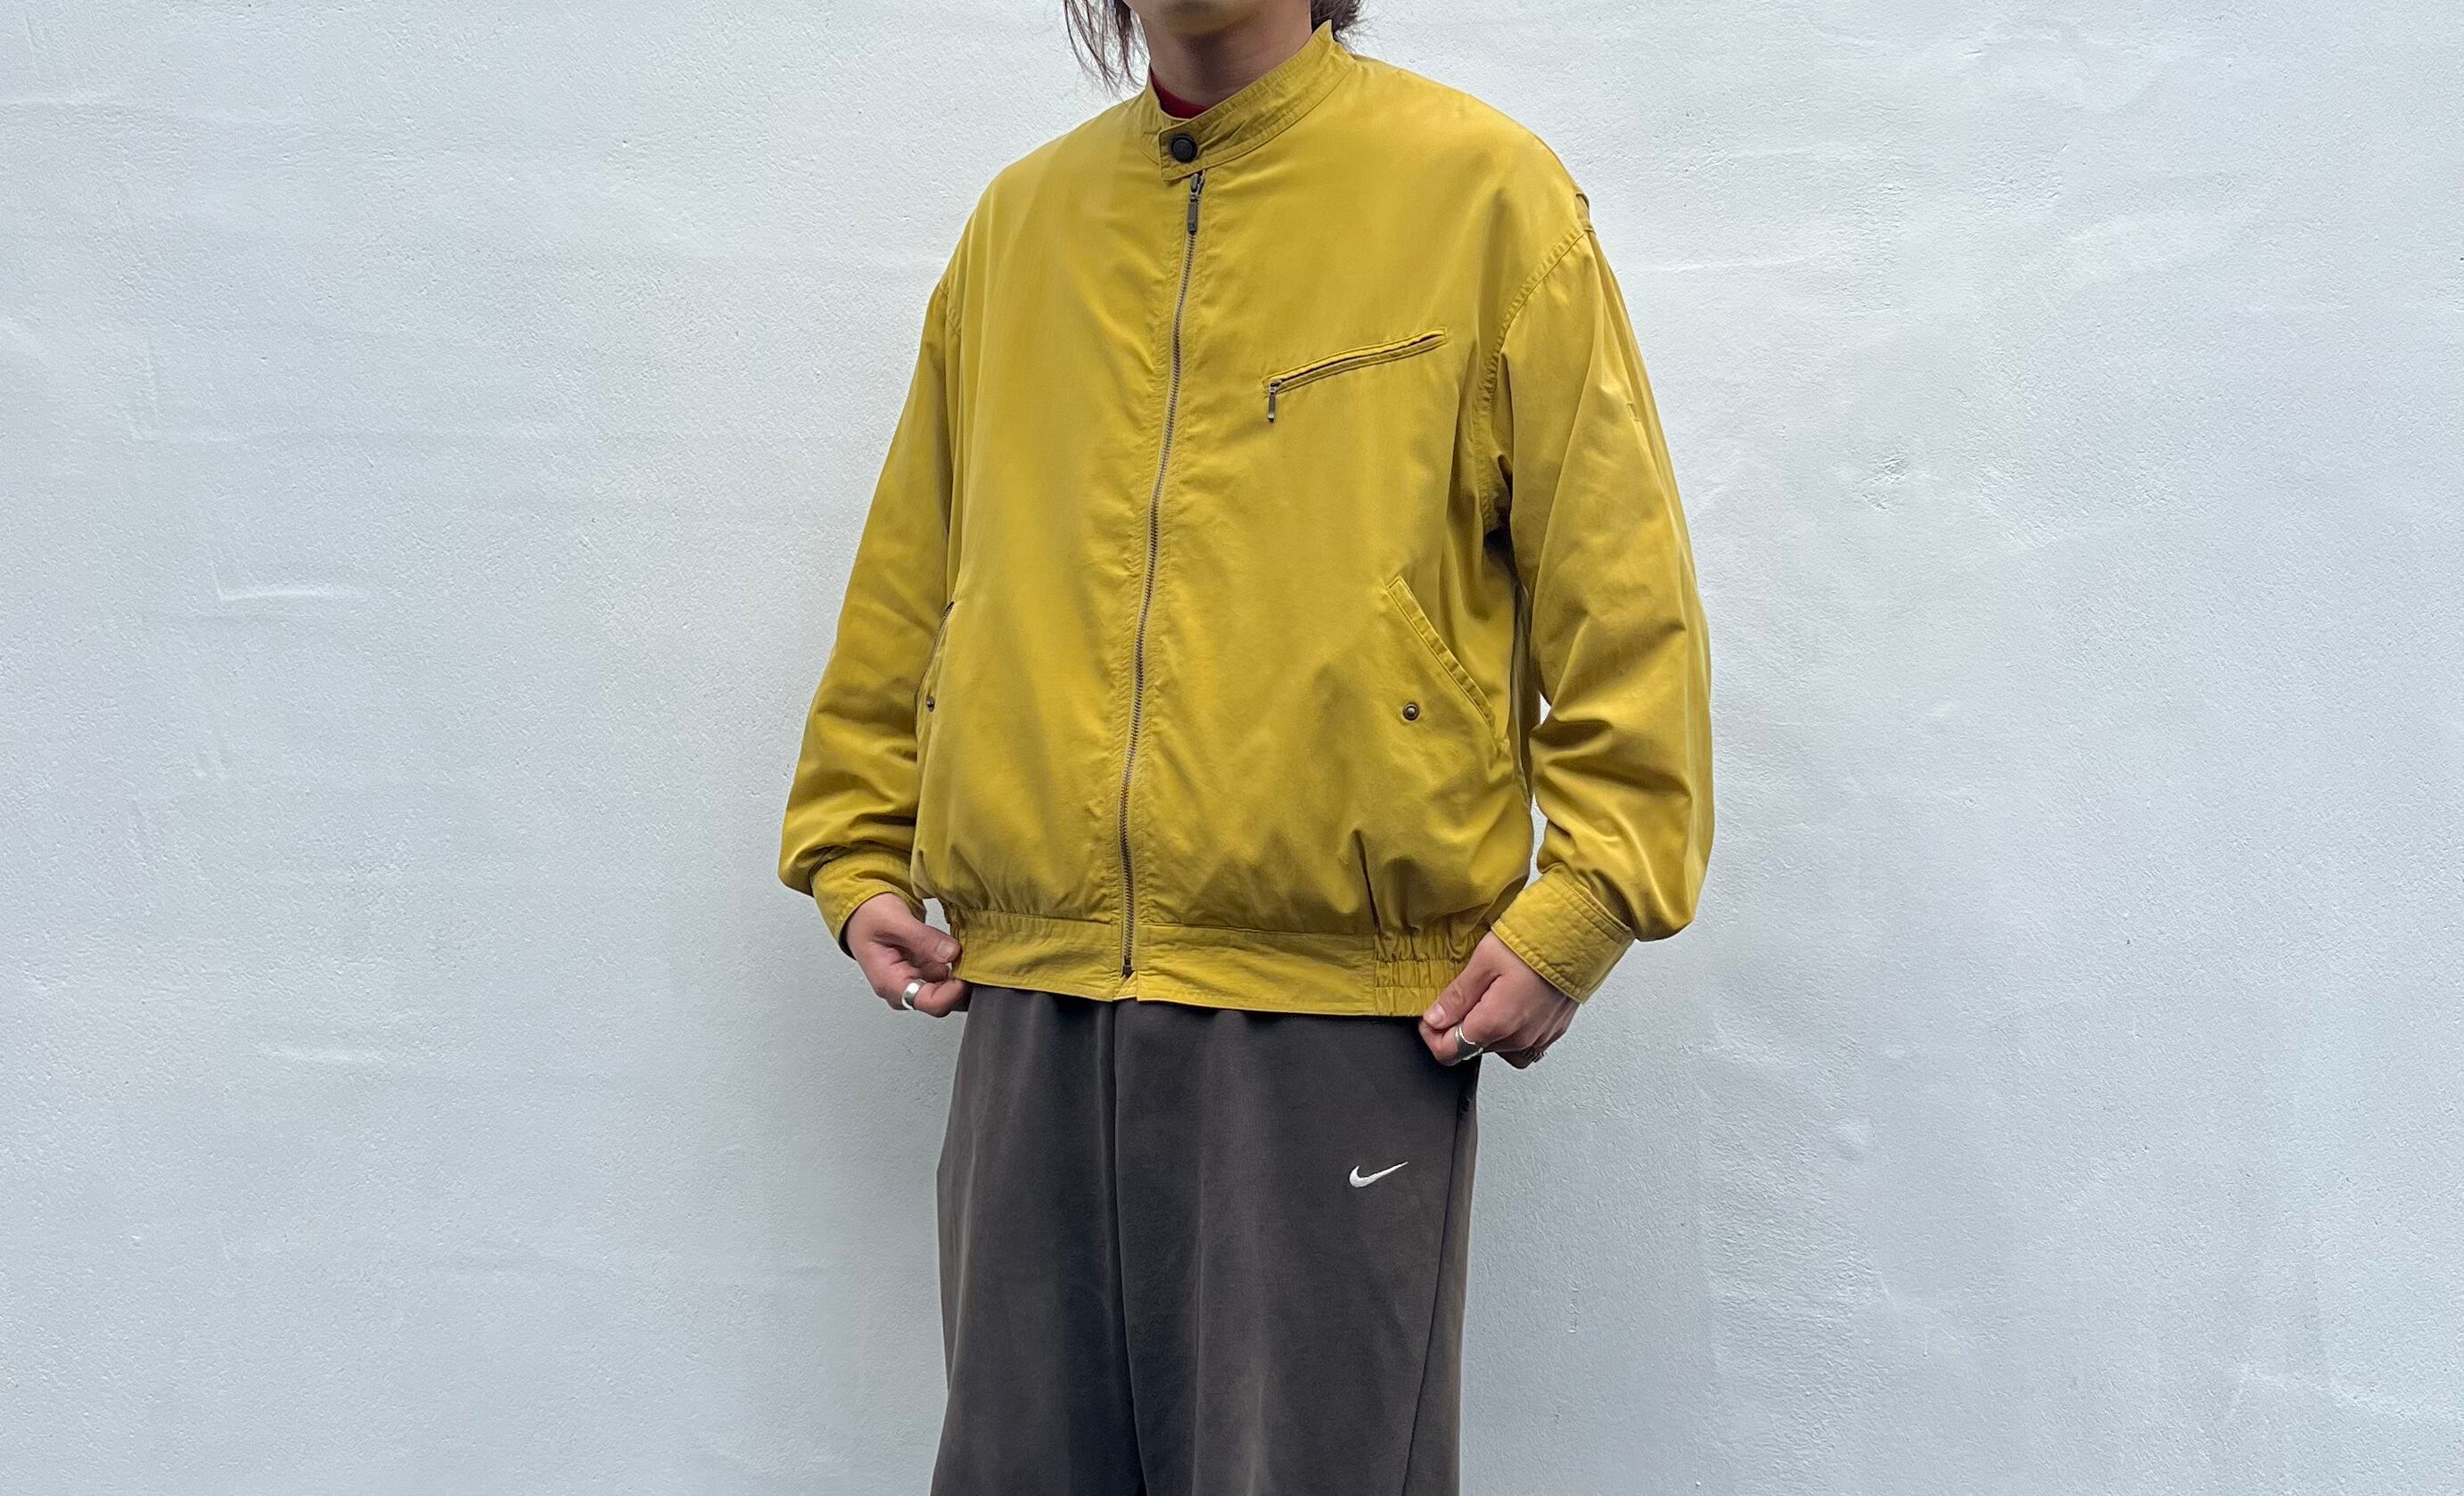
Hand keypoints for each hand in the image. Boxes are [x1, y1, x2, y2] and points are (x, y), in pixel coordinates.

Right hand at [845, 892, 969, 1015]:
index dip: (952, 993)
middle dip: (960, 983)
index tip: (966, 974)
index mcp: (890, 982)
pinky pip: (946, 976)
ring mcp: (915, 981)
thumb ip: (923, 938)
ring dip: (960, 973)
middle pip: (941, 1001)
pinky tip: (959, 950)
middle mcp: (903, 988)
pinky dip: (956, 965)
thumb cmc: (867, 917)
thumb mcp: (894, 920)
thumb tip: (951, 953)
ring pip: (947, 990)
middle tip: (971, 959)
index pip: (928, 1002)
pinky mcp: (924, 972)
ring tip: (965, 950)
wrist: (861, 911)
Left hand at [1420, 933, 1576, 1067]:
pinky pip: (1522, 1045)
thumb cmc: (1535, 941)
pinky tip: (1509, 1006)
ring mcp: (1539, 1037)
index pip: (1449, 1052)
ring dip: (1484, 1031)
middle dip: (1457, 1028)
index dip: (1432, 1035)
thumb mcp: (1484, 960)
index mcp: (1496, 1023)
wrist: (1581, 935)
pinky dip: (1509, 1032)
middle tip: (1458, 997)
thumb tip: (1435, 1019)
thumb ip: (1458, 996)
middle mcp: (1518, 1038)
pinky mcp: (1554, 1031)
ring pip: (1497, 1048)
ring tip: (1486, 999)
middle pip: (1472, 1049)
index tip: (1431, 1015)